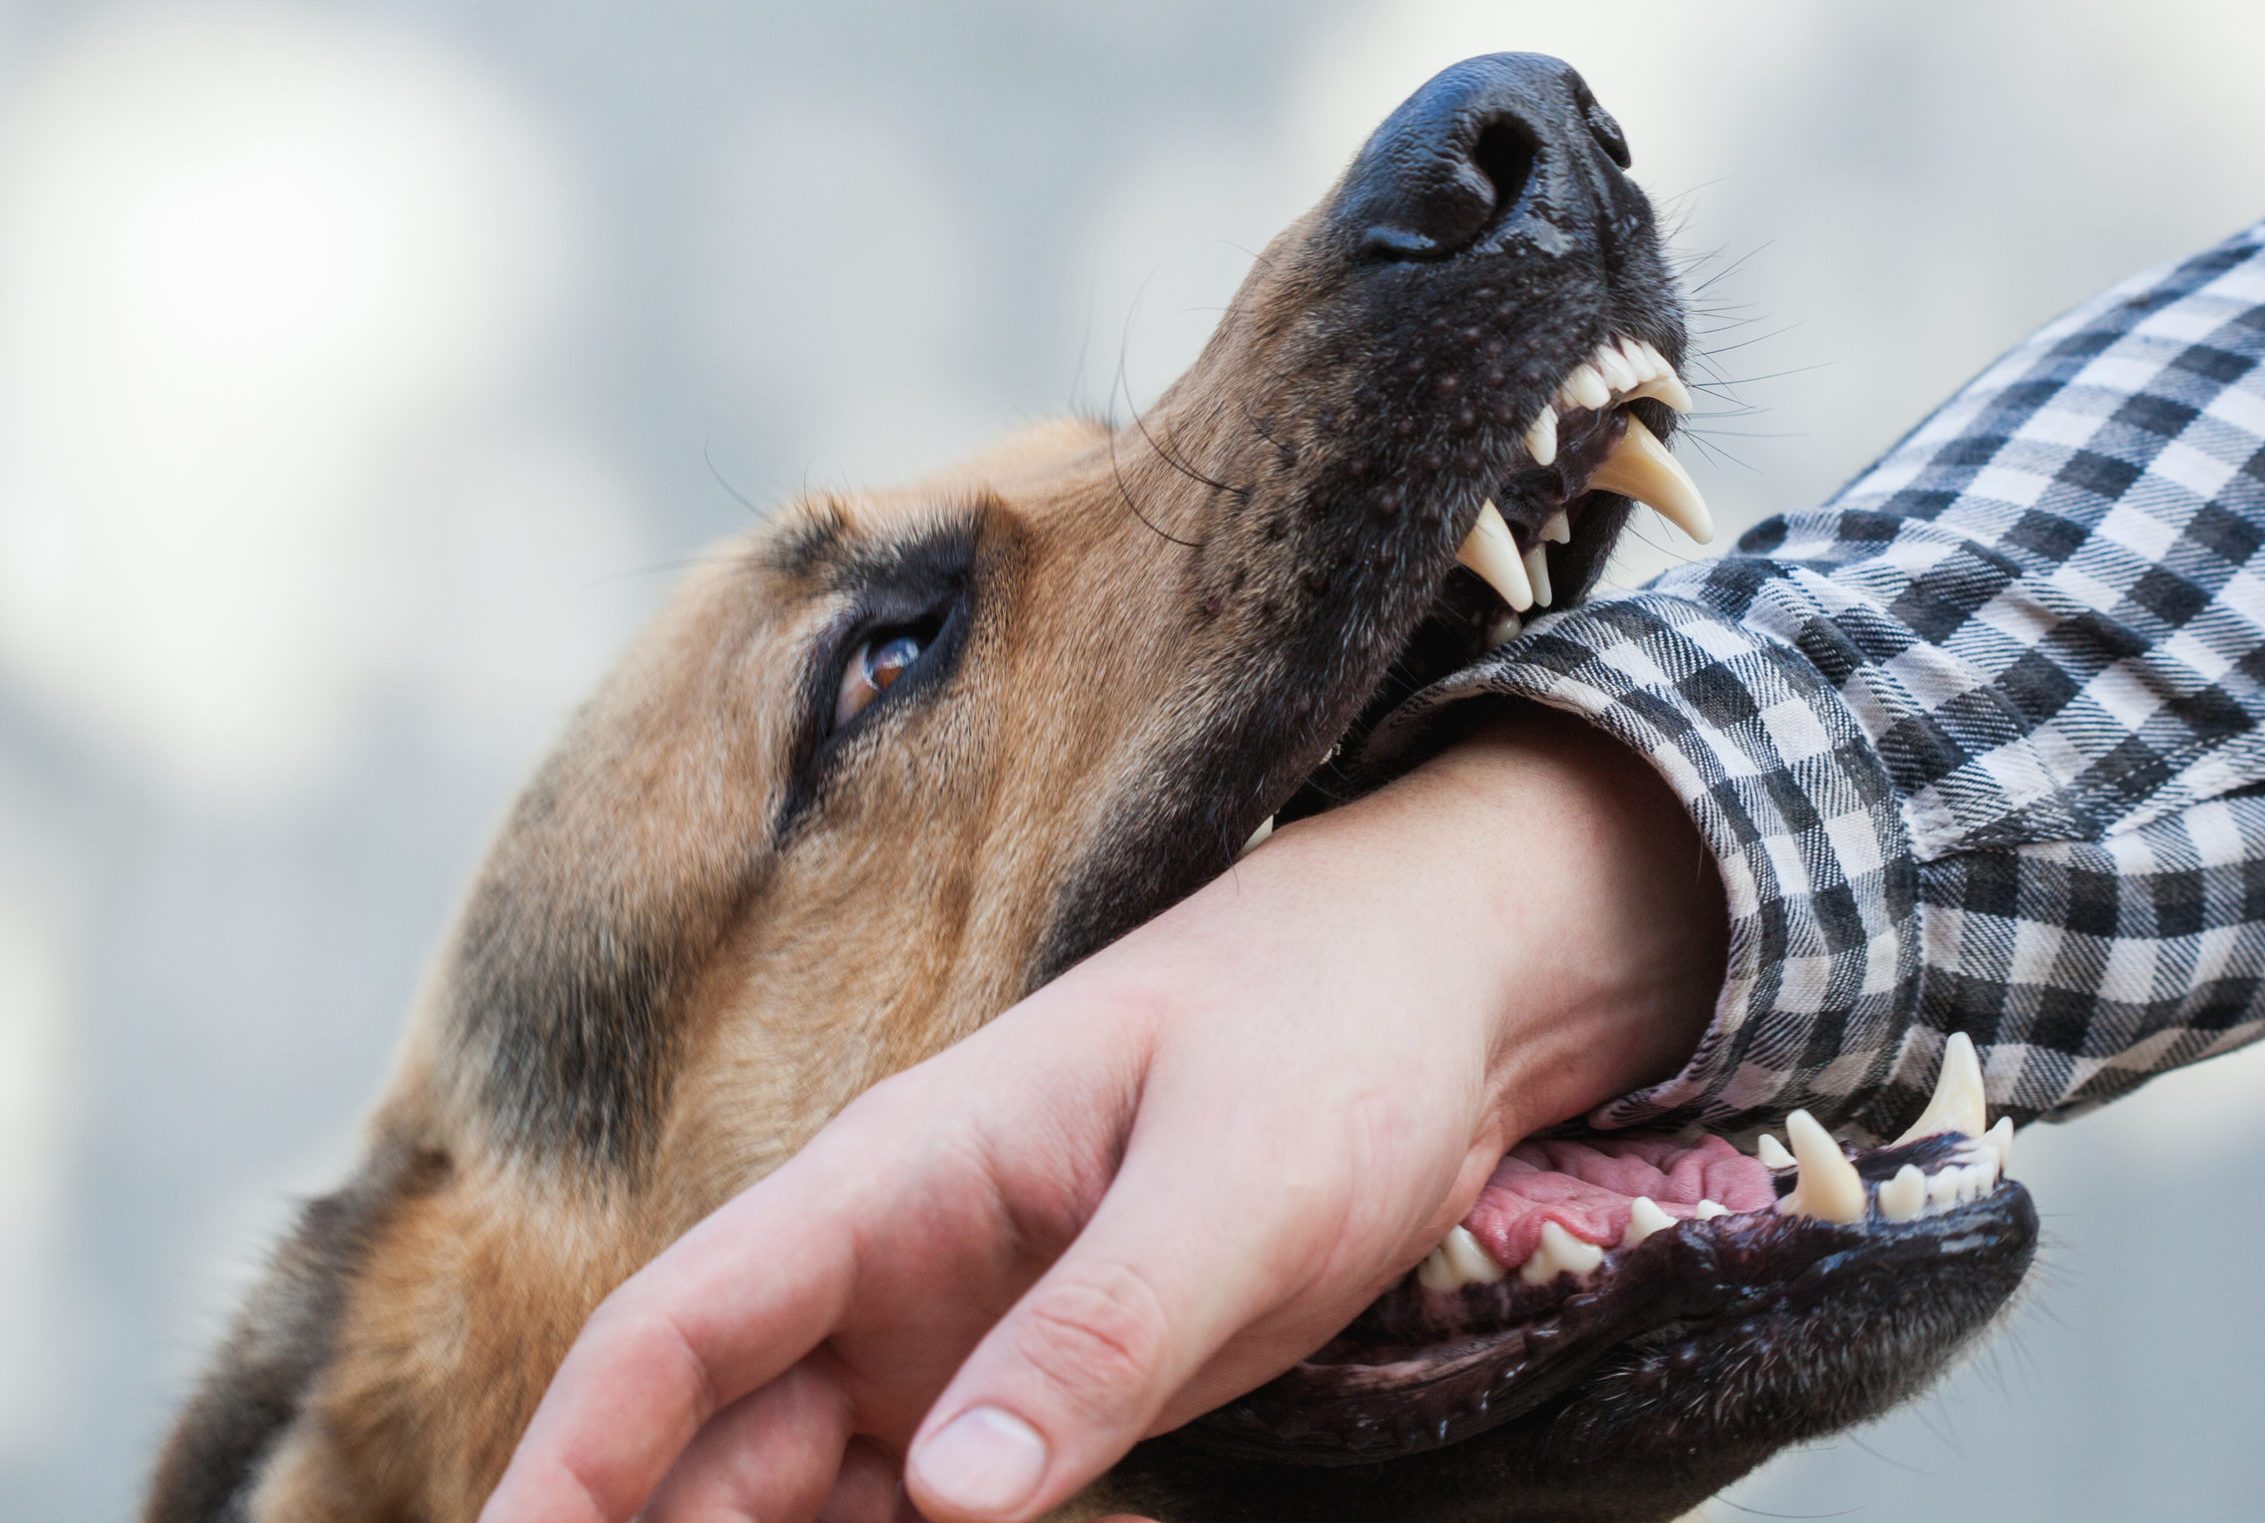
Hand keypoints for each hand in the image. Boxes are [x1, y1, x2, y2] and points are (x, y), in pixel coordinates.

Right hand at [478, 711, 1723, 1522]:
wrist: (1430, 999)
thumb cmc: (1324, 1045)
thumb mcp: (1234, 1188)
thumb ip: (1097, 1332)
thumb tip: (947, 1497)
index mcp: (896, 1177)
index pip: (673, 1327)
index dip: (572, 1463)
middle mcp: (891, 1264)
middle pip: (708, 1438)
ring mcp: (955, 1329)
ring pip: (794, 1487)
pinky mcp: (1033, 1381)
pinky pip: (914, 1505)